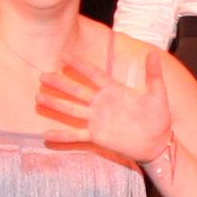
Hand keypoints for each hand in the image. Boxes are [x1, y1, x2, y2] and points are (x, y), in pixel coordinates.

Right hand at [34, 41, 173, 169]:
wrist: (158, 143)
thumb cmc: (158, 118)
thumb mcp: (157, 94)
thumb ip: (153, 75)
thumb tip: (153, 53)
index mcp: (114, 91)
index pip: (93, 74)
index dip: (79, 65)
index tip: (64, 55)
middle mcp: (102, 104)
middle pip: (77, 91)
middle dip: (60, 83)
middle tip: (42, 75)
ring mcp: (98, 120)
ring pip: (72, 110)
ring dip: (56, 104)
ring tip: (38, 98)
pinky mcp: (97, 137)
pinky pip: (76, 136)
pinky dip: (62, 135)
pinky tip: (46, 135)